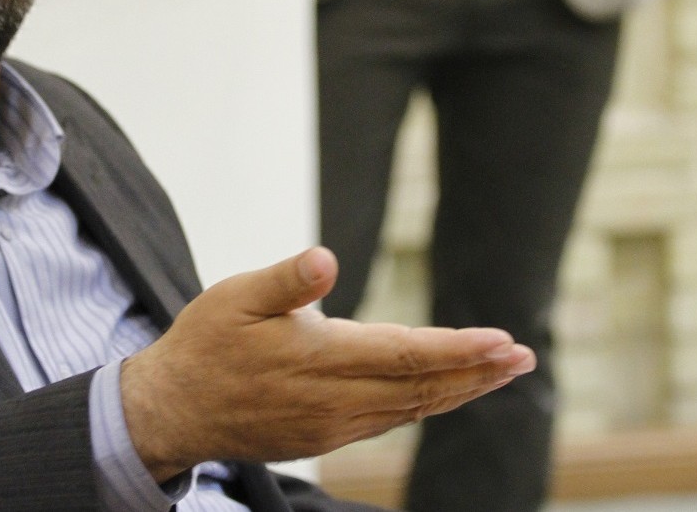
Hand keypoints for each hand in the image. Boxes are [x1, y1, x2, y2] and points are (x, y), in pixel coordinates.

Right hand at [119, 247, 534, 481]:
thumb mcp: (235, 296)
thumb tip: (324, 257)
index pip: (406, 355)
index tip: (503, 340)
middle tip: (524, 356)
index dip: (458, 348)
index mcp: (318, 359)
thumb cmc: (206, 343)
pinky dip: (427, 404)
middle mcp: (333, 401)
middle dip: (478, 371)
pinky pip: (390, 420)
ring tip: (501, 370)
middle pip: (423, 387)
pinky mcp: (325, 437)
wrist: (172, 411)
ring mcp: (332, 426)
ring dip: (461, 389)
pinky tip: (445, 391)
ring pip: (412, 409)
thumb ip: (285, 279)